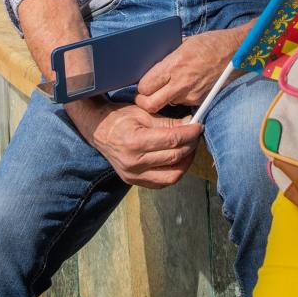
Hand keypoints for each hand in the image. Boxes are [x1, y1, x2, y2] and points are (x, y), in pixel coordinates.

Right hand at [74, 101, 202, 188]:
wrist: (99, 131)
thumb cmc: (120, 118)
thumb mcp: (143, 113)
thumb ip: (168, 122)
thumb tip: (191, 124)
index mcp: (134, 142)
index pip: (172, 140)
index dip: (190, 134)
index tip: (199, 126)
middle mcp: (133, 162)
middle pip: (174, 158)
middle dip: (190, 146)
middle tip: (196, 136)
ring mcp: (133, 175)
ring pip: (171, 176)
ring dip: (186, 163)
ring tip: (189, 149)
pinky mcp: (134, 182)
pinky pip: (161, 183)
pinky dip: (174, 172)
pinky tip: (178, 160)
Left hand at [134, 26, 246, 112]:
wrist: (236, 51)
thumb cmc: (210, 43)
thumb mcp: (184, 44)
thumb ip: (167, 58)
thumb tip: (152, 67)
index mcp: (174, 64)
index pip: (145, 87)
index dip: (141, 88)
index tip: (143, 85)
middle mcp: (181, 82)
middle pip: (150, 104)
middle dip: (145, 101)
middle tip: (147, 95)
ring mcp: (191, 93)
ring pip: (166, 104)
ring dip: (164, 99)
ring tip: (169, 87)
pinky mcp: (200, 99)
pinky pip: (182, 102)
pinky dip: (180, 97)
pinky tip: (186, 85)